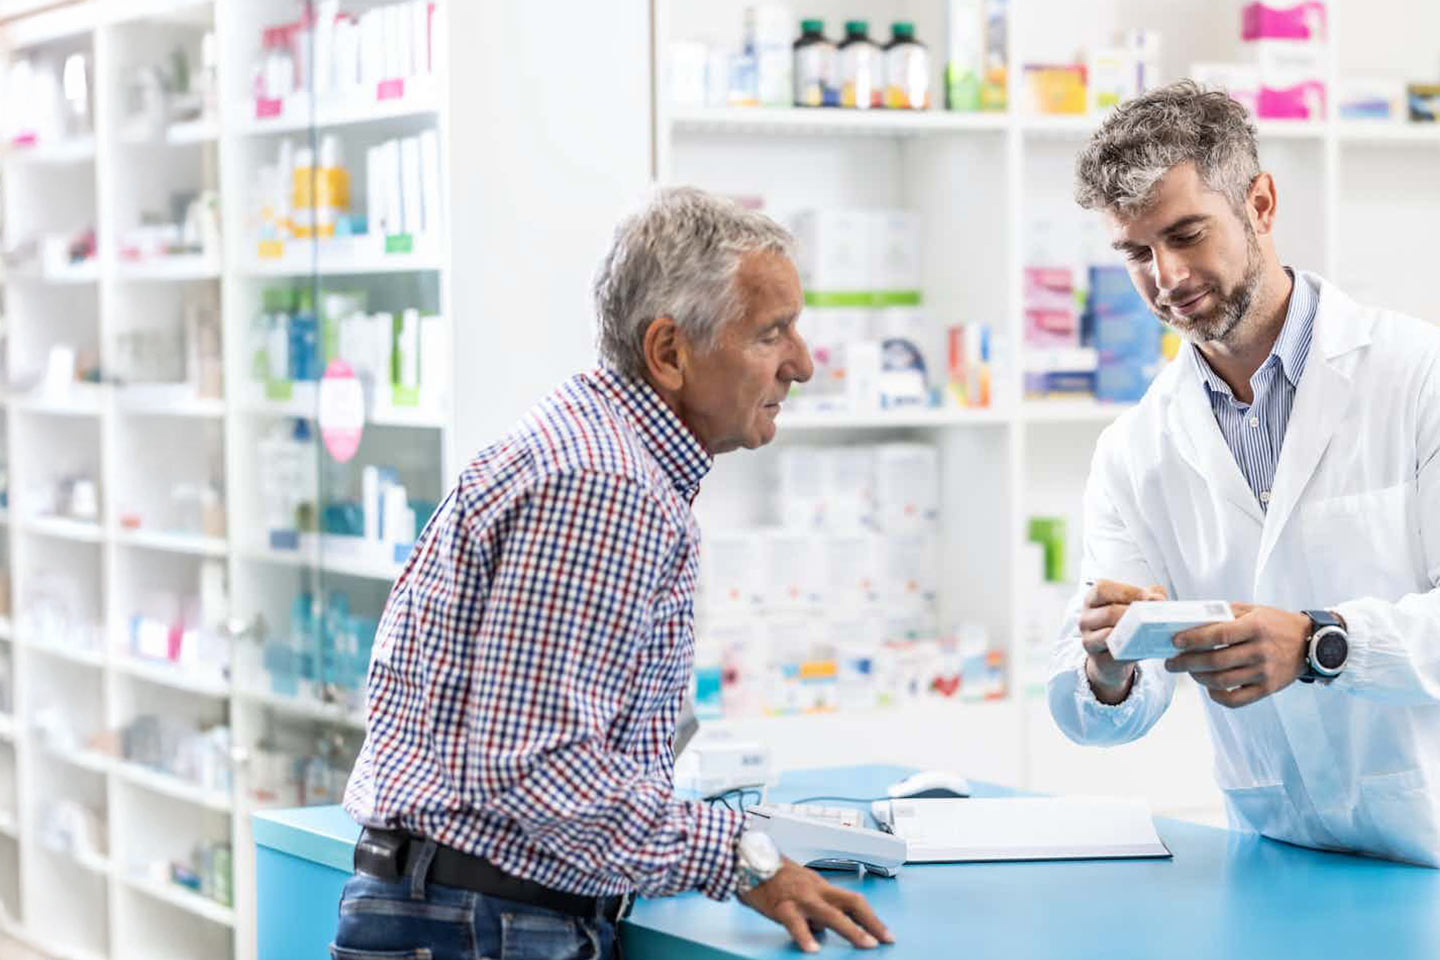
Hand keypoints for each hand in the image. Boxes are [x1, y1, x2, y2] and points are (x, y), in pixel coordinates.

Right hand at [737, 859, 892, 952]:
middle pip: (851, 903)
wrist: (746, 860)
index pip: (853, 900)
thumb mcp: (800, 887)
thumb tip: (827, 928)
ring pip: (830, 913)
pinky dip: (805, 936)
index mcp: (821, 886)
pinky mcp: (781, 905)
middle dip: (871, 922)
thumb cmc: (771, 874)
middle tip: (884, 939)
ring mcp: (799, 897)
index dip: (872, 917)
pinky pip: (795, 922)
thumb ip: (815, 906)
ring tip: (865, 944)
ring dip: (851, 929)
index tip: (885, 933)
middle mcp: (815, 890)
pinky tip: (812, 949)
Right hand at [1078, 580, 1167, 703]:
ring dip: (1133, 633)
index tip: (1149, 598)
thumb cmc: (1125, 622)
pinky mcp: (1097, 660)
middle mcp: (1085, 618)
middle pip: (1109, 612)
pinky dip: (1132, 651)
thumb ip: (1149, 594)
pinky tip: (1145, 647)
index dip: (1128, 592)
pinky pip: (1115, 655)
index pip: (1103, 589)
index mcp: (1092, 599)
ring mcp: (1088, 640)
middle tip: (1154, 617)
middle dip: (1135, 614)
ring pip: (1108, 635)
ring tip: (1150, 632)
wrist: (1114, 655)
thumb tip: (1158, 598)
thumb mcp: (1135, 603)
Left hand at [1166, 603, 1309, 707]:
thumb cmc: (1277, 624)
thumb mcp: (1254, 610)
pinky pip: (1237, 700)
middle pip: (1215, 661)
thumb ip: (1225, 613)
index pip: (1218, 635)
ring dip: (1198, 678)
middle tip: (1171, 663)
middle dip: (1186, 663)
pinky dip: (1218, 696)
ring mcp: (1264, 672)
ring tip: (1188, 671)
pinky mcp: (1268, 689)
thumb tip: (1192, 618)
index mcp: (1255, 628)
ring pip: (1222, 681)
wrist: (1312, 643)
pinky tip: (1209, 687)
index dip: (1193, 639)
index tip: (1174, 642)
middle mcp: (1260, 651)